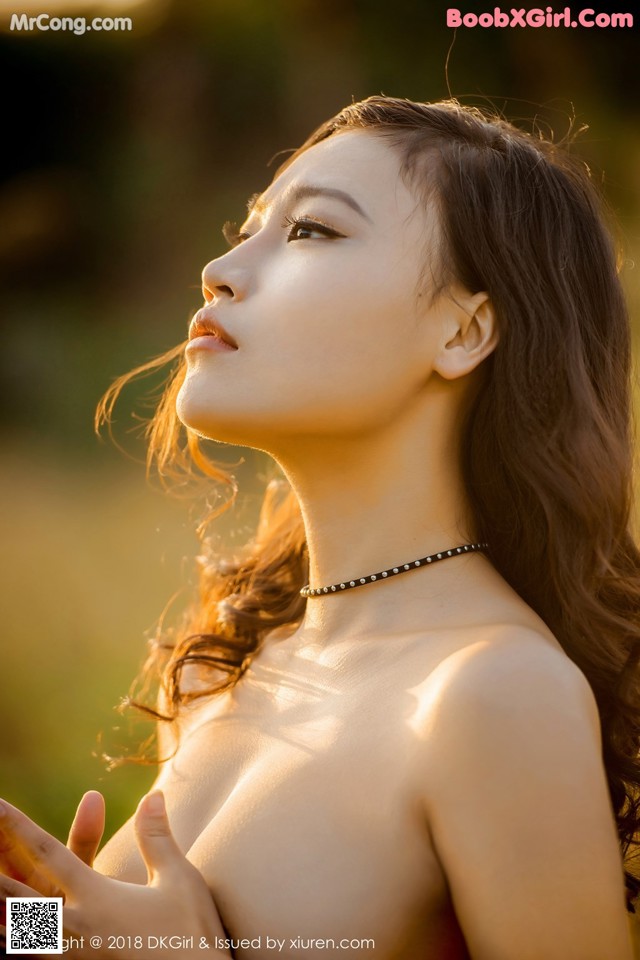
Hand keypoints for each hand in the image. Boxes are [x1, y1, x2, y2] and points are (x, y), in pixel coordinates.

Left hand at [0, 791, 231, 958]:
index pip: (48, 853)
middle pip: (13, 896)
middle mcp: (72, 929)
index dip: (18, 827)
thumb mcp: (178, 880)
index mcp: (96, 897)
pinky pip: (27, 958)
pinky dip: (11, 940)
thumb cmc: (192, 937)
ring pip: (13, 933)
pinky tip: (9, 931)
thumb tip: (154, 794)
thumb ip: (157, 837)